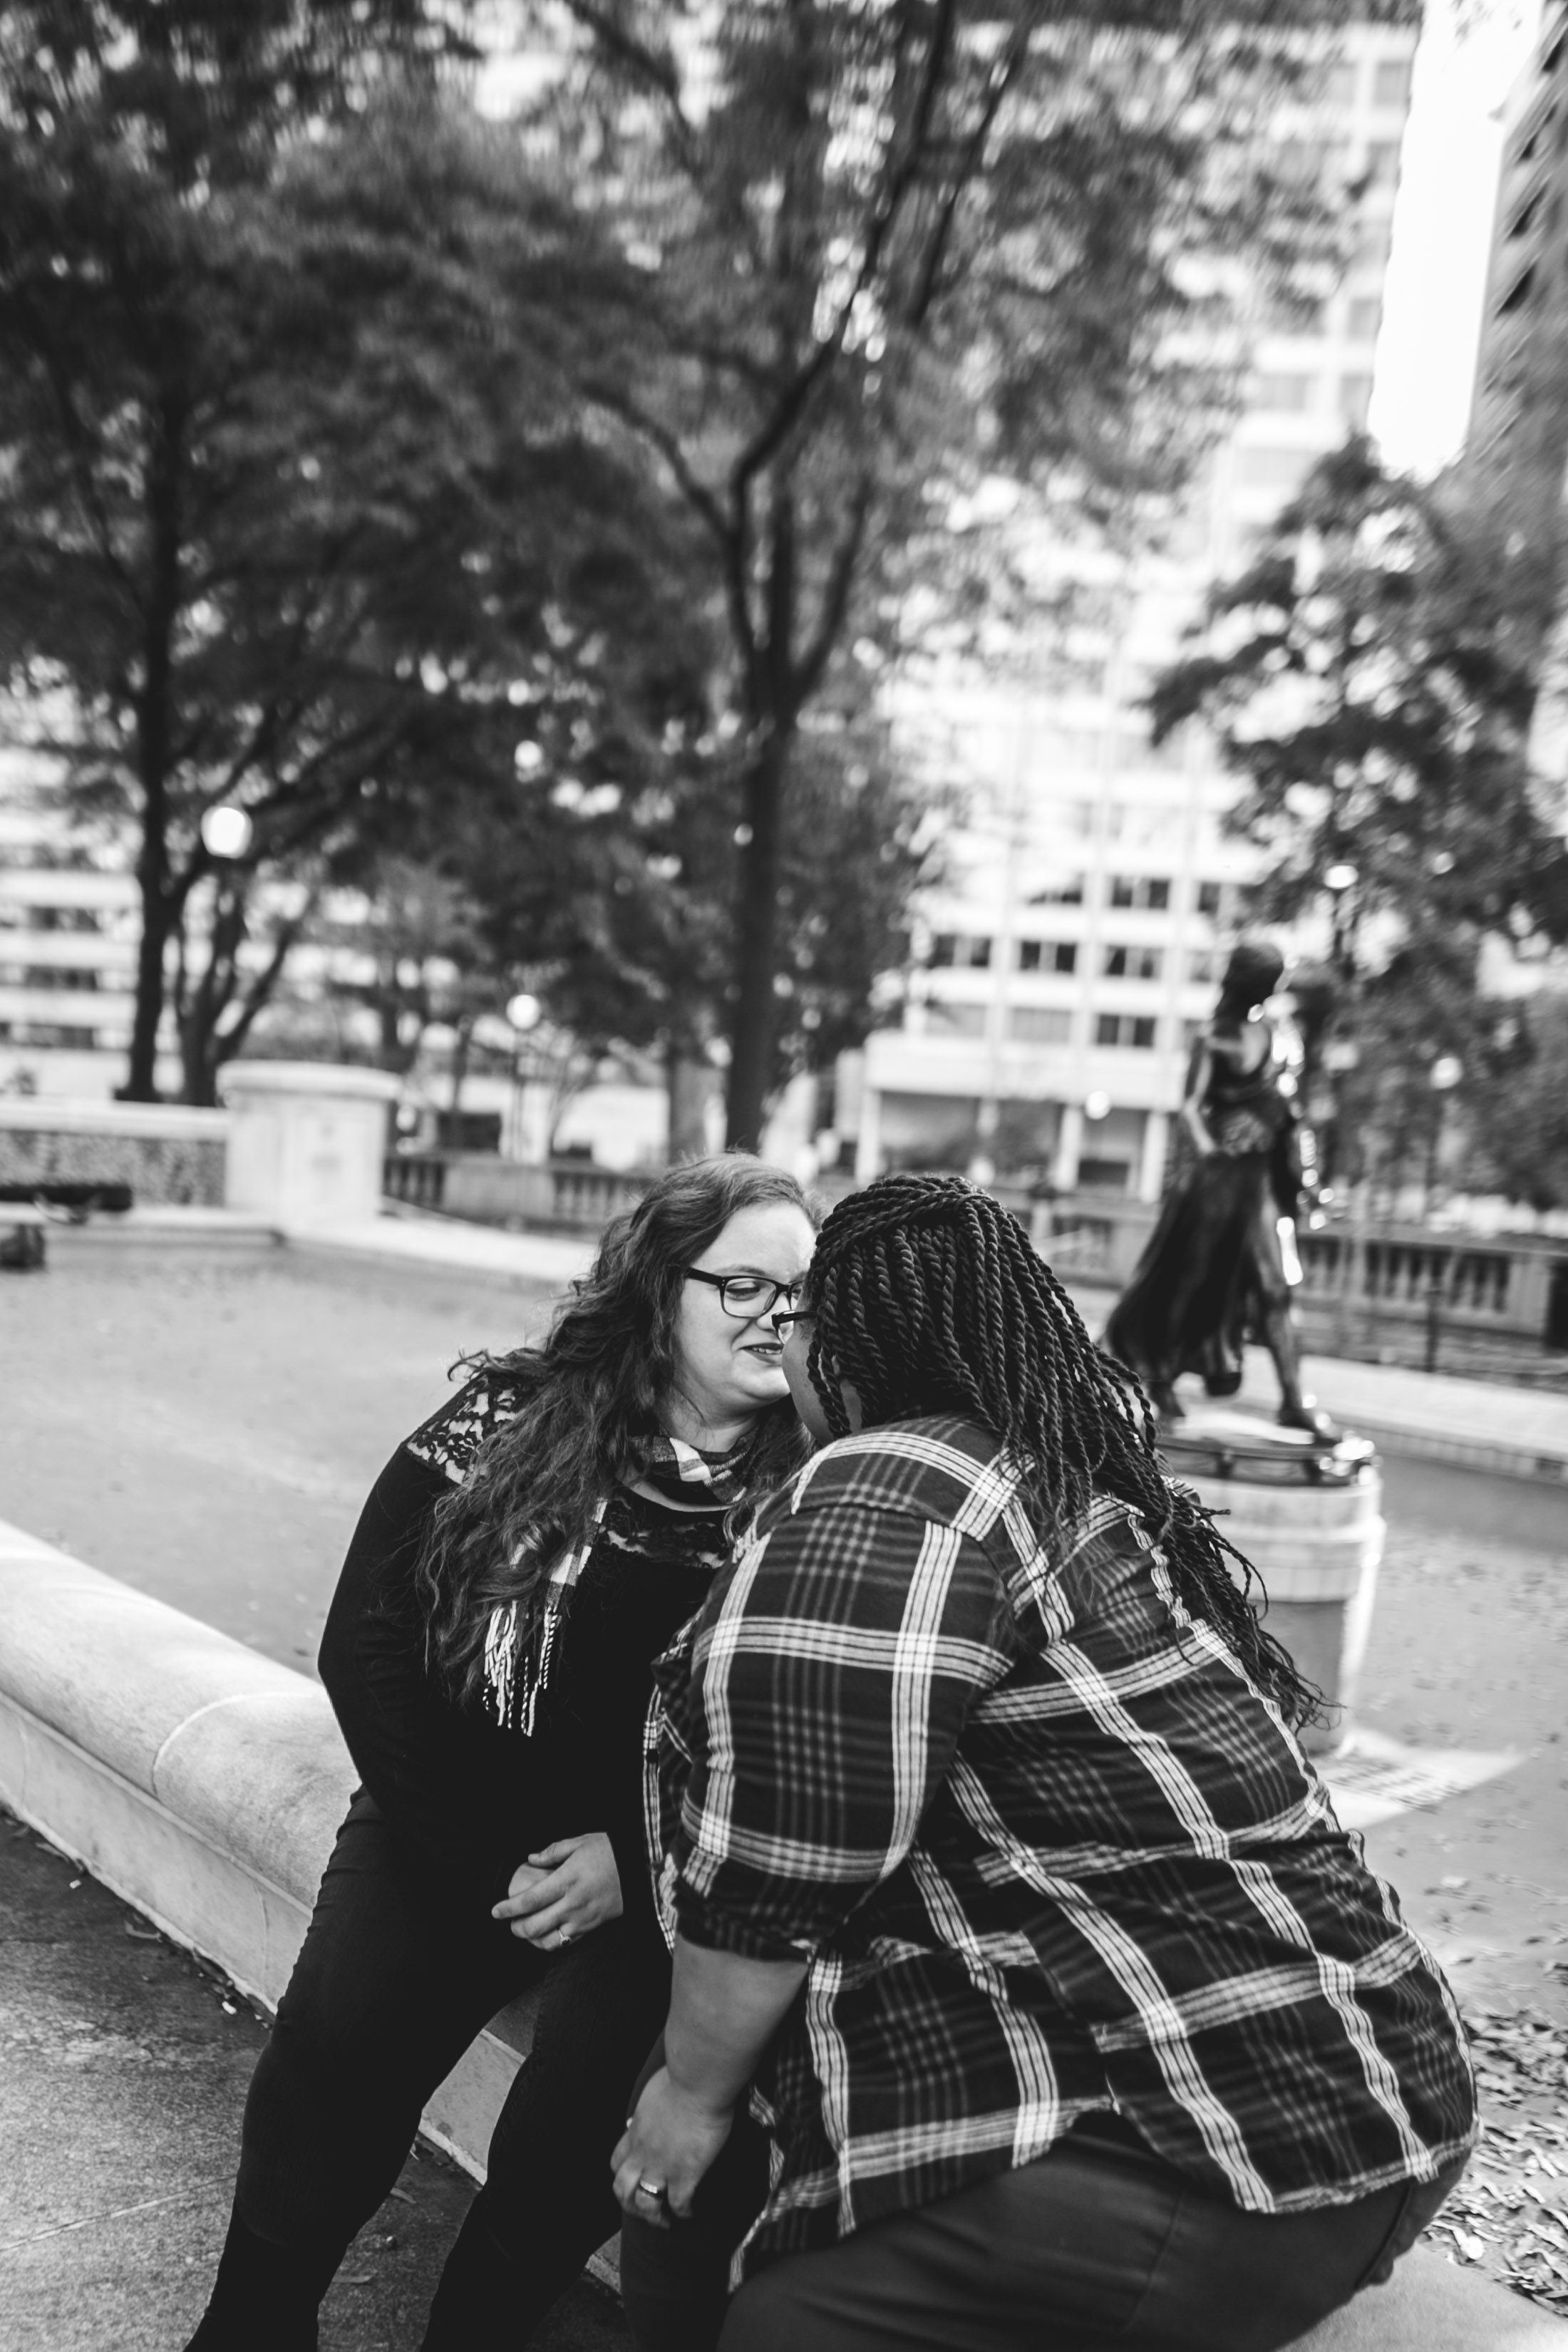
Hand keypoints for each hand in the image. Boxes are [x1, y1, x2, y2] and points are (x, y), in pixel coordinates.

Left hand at [490, 1830, 622, 1947]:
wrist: (641, 1867)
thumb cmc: (609, 1851)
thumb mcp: (580, 1842)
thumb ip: (552, 1852)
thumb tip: (531, 1859)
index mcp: (566, 1880)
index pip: (530, 1900)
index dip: (509, 1908)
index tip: (495, 1911)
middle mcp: (572, 1903)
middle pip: (535, 1926)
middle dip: (516, 1928)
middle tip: (509, 1923)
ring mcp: (583, 1919)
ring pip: (549, 1941)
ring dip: (532, 1939)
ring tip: (525, 1931)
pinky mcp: (592, 1928)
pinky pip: (567, 1943)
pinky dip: (551, 1943)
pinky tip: (546, 1935)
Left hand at [611, 2066, 734, 2226]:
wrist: (697, 2082)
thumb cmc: (681, 2076)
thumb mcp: (654, 2089)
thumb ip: (652, 2104)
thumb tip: (657, 2102)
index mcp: (635, 2131)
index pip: (617, 2160)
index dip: (623, 2173)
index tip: (635, 2177)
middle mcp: (643, 2152)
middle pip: (622, 2189)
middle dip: (629, 2203)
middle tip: (643, 2209)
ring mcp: (662, 2166)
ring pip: (645, 2204)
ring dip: (652, 2216)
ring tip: (664, 2221)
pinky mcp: (685, 2173)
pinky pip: (679, 2204)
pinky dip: (683, 2213)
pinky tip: (690, 2213)